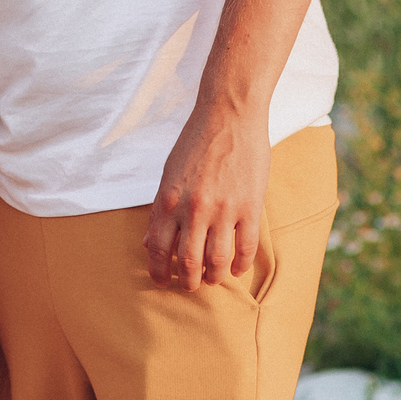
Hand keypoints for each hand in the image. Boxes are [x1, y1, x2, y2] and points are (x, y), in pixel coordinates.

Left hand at [144, 102, 270, 292]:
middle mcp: (193, 210)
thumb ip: (161, 209)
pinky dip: (240, 265)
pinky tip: (237, 269)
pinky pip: (246, 249)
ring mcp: (223, 210)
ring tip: (213, 279)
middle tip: (190, 284)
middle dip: (187, 281)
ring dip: (214, 278)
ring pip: (217, 262)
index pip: (157, 249)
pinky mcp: (250, 207)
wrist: (230, 115)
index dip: (158, 271)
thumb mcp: (169, 174)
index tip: (162, 281)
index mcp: (168, 201)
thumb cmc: (196, 142)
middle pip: (188, 263)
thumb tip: (150, 242)